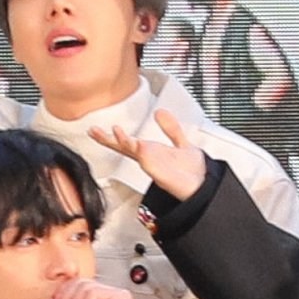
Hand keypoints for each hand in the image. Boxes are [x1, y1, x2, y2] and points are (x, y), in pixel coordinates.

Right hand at [92, 109, 209, 201]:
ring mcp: (152, 164)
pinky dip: (141, 151)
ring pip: (133, 151)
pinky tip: (136, 143)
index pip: (127, 143)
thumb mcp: (181, 142)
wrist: (204, 185)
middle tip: (93, 131)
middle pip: (123, 147)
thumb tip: (160, 113)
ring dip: (123, 141)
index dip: (113, 136)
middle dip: (107, 140)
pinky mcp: (159, 171)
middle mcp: (149, 159)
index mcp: (151, 152)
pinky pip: (148, 160)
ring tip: (115, 131)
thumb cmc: (193, 172)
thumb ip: (171, 128)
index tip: (98, 129)